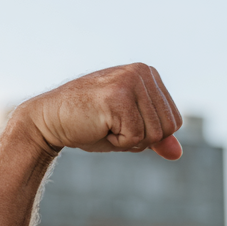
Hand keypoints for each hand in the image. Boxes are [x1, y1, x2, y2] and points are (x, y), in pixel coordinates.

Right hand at [19, 63, 183, 158]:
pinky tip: (98, 126)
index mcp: (149, 74)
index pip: (174, 122)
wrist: (49, 120)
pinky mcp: (117, 97)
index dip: (149, 134)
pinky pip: (135, 137)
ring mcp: (130, 81)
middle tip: (111, 124)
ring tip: (105, 124)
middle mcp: (142, 72)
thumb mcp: (131, 132)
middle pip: (168, 129)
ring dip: (128, 140)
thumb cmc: (90, 125)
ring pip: (154, 135)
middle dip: (141, 139)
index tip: (121, 122)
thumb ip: (157, 139)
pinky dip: (117, 142)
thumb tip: (177, 153)